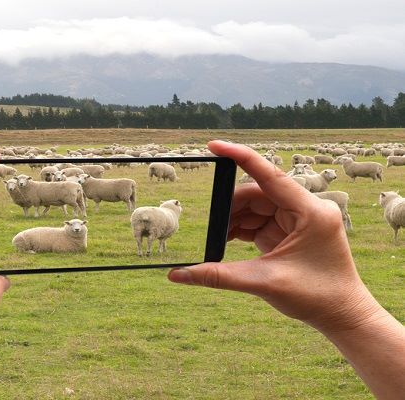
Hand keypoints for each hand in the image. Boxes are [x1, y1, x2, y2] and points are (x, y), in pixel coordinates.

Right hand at [168, 140, 383, 332]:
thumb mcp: (263, 283)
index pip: (269, 175)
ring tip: (216, 239)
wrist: (343, 316)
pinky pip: (260, 220)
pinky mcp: (292, 230)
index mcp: (310, 211)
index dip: (240, 157)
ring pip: (256, 207)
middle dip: (229, 209)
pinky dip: (241, 229)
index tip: (213, 145)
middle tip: (207, 225)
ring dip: (233, 221)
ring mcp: (300, 218)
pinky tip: (226, 241)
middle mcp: (307, 208)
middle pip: (257, 194)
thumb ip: (218, 276)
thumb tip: (177, 275)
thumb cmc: (316, 297)